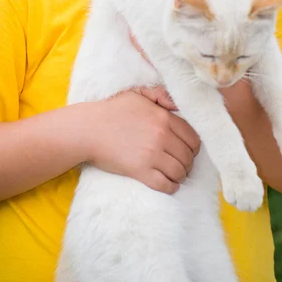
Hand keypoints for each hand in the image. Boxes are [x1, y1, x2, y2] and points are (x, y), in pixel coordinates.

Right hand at [82, 89, 199, 193]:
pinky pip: (165, 184)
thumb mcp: (137, 94)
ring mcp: (151, 154)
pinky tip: (170, 185)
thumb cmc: (112, 110)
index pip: (192, 137)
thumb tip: (178, 106)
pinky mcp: (140, 170)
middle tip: (182, 165)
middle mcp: (161, 135)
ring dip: (181, 176)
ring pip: (179, 171)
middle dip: (188, 163)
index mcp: (163, 117)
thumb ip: (160, 96)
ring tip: (176, 176)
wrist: (88, 129)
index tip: (188, 151)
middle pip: (188, 156)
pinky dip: (171, 187)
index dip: (193, 147)